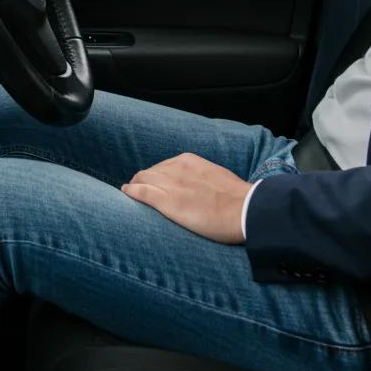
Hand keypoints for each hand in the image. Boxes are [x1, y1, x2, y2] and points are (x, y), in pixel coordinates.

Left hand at [121, 153, 252, 244]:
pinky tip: (126, 192)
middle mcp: (176, 168)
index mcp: (189, 161)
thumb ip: (202, 179)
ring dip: (136, 185)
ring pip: (142, 179)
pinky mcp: (166, 201)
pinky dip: (130, 191)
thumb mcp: (217, 178)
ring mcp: (169, 184)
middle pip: (150, 172)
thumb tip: (201, 187)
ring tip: (132, 192)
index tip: (156, 183)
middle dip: (144, 180)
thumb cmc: (237, 199)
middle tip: (139, 189)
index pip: (164, 166)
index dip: (157, 176)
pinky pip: (140, 192)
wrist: (243, 209)